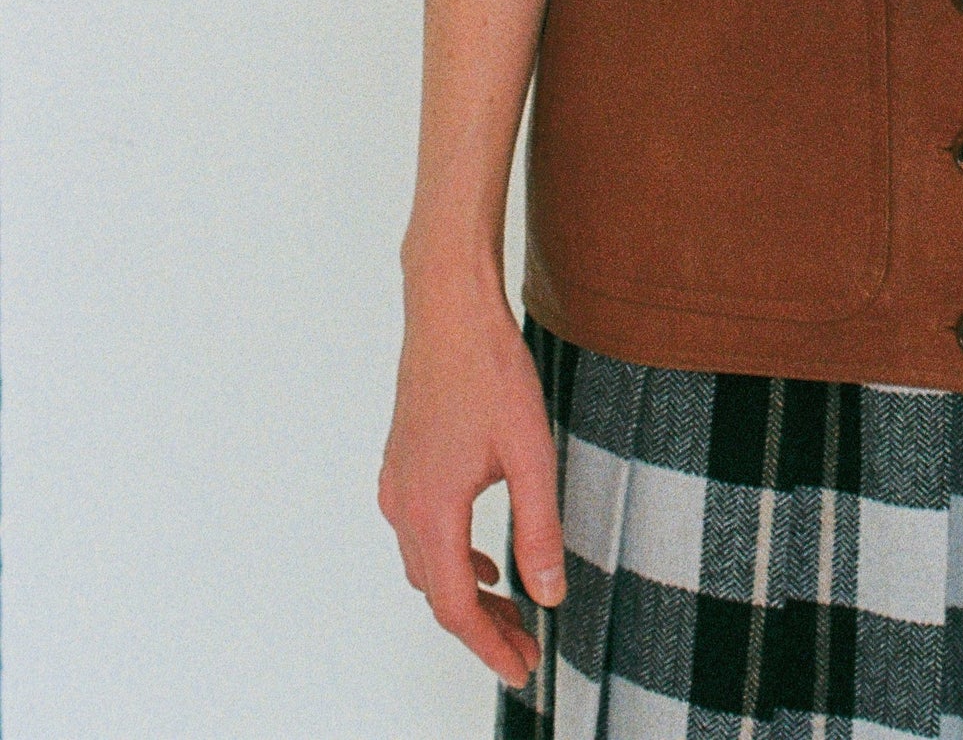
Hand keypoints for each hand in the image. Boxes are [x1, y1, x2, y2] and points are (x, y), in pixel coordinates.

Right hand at [377, 266, 567, 688]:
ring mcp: (398, 484)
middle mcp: (403, 505)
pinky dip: (452, 560)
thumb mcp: (530, 452)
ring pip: (427, 566)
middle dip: (483, 628)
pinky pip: (421, 534)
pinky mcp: (403, 465)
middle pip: (438, 593)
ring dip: (467, 595)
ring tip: (513, 610)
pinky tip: (486, 559)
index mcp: (432, 510)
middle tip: (526, 648)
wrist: (449, 308)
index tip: (522, 668)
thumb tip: (550, 592)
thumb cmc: (489, 371)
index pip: (455, 606)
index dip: (489, 646)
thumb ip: (539, 528)